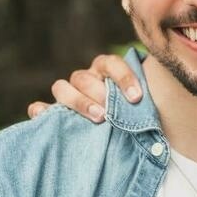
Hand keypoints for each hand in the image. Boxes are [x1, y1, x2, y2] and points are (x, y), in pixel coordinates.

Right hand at [27, 54, 141, 122]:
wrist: (128, 133)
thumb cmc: (136, 115)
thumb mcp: (144, 106)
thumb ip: (145, 102)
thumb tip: (158, 108)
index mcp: (106, 71)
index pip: (111, 64)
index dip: (123, 77)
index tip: (136, 98)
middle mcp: (86, 79)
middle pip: (83, 77)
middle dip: (97, 93)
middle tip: (109, 113)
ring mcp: (69, 95)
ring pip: (61, 87)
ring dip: (76, 101)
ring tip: (96, 117)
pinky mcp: (55, 113)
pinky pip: (39, 108)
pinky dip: (41, 112)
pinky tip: (44, 118)